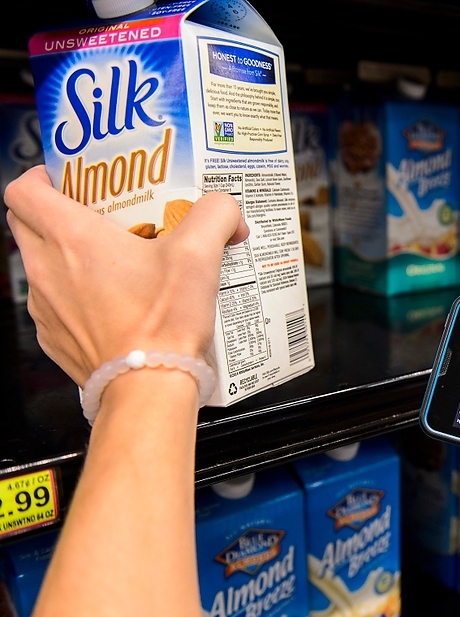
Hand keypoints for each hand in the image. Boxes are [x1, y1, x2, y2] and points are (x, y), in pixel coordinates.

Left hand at [5, 166, 248, 386]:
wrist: (148, 388)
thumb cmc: (162, 323)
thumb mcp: (200, 255)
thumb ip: (215, 215)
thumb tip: (225, 209)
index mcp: (70, 238)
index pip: (23, 189)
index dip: (42, 175)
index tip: (70, 178)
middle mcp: (46, 270)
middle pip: (25, 224)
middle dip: (55, 212)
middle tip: (98, 214)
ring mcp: (45, 308)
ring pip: (41, 266)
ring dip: (67, 258)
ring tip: (115, 263)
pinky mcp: (55, 338)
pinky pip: (55, 305)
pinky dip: (77, 298)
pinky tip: (116, 304)